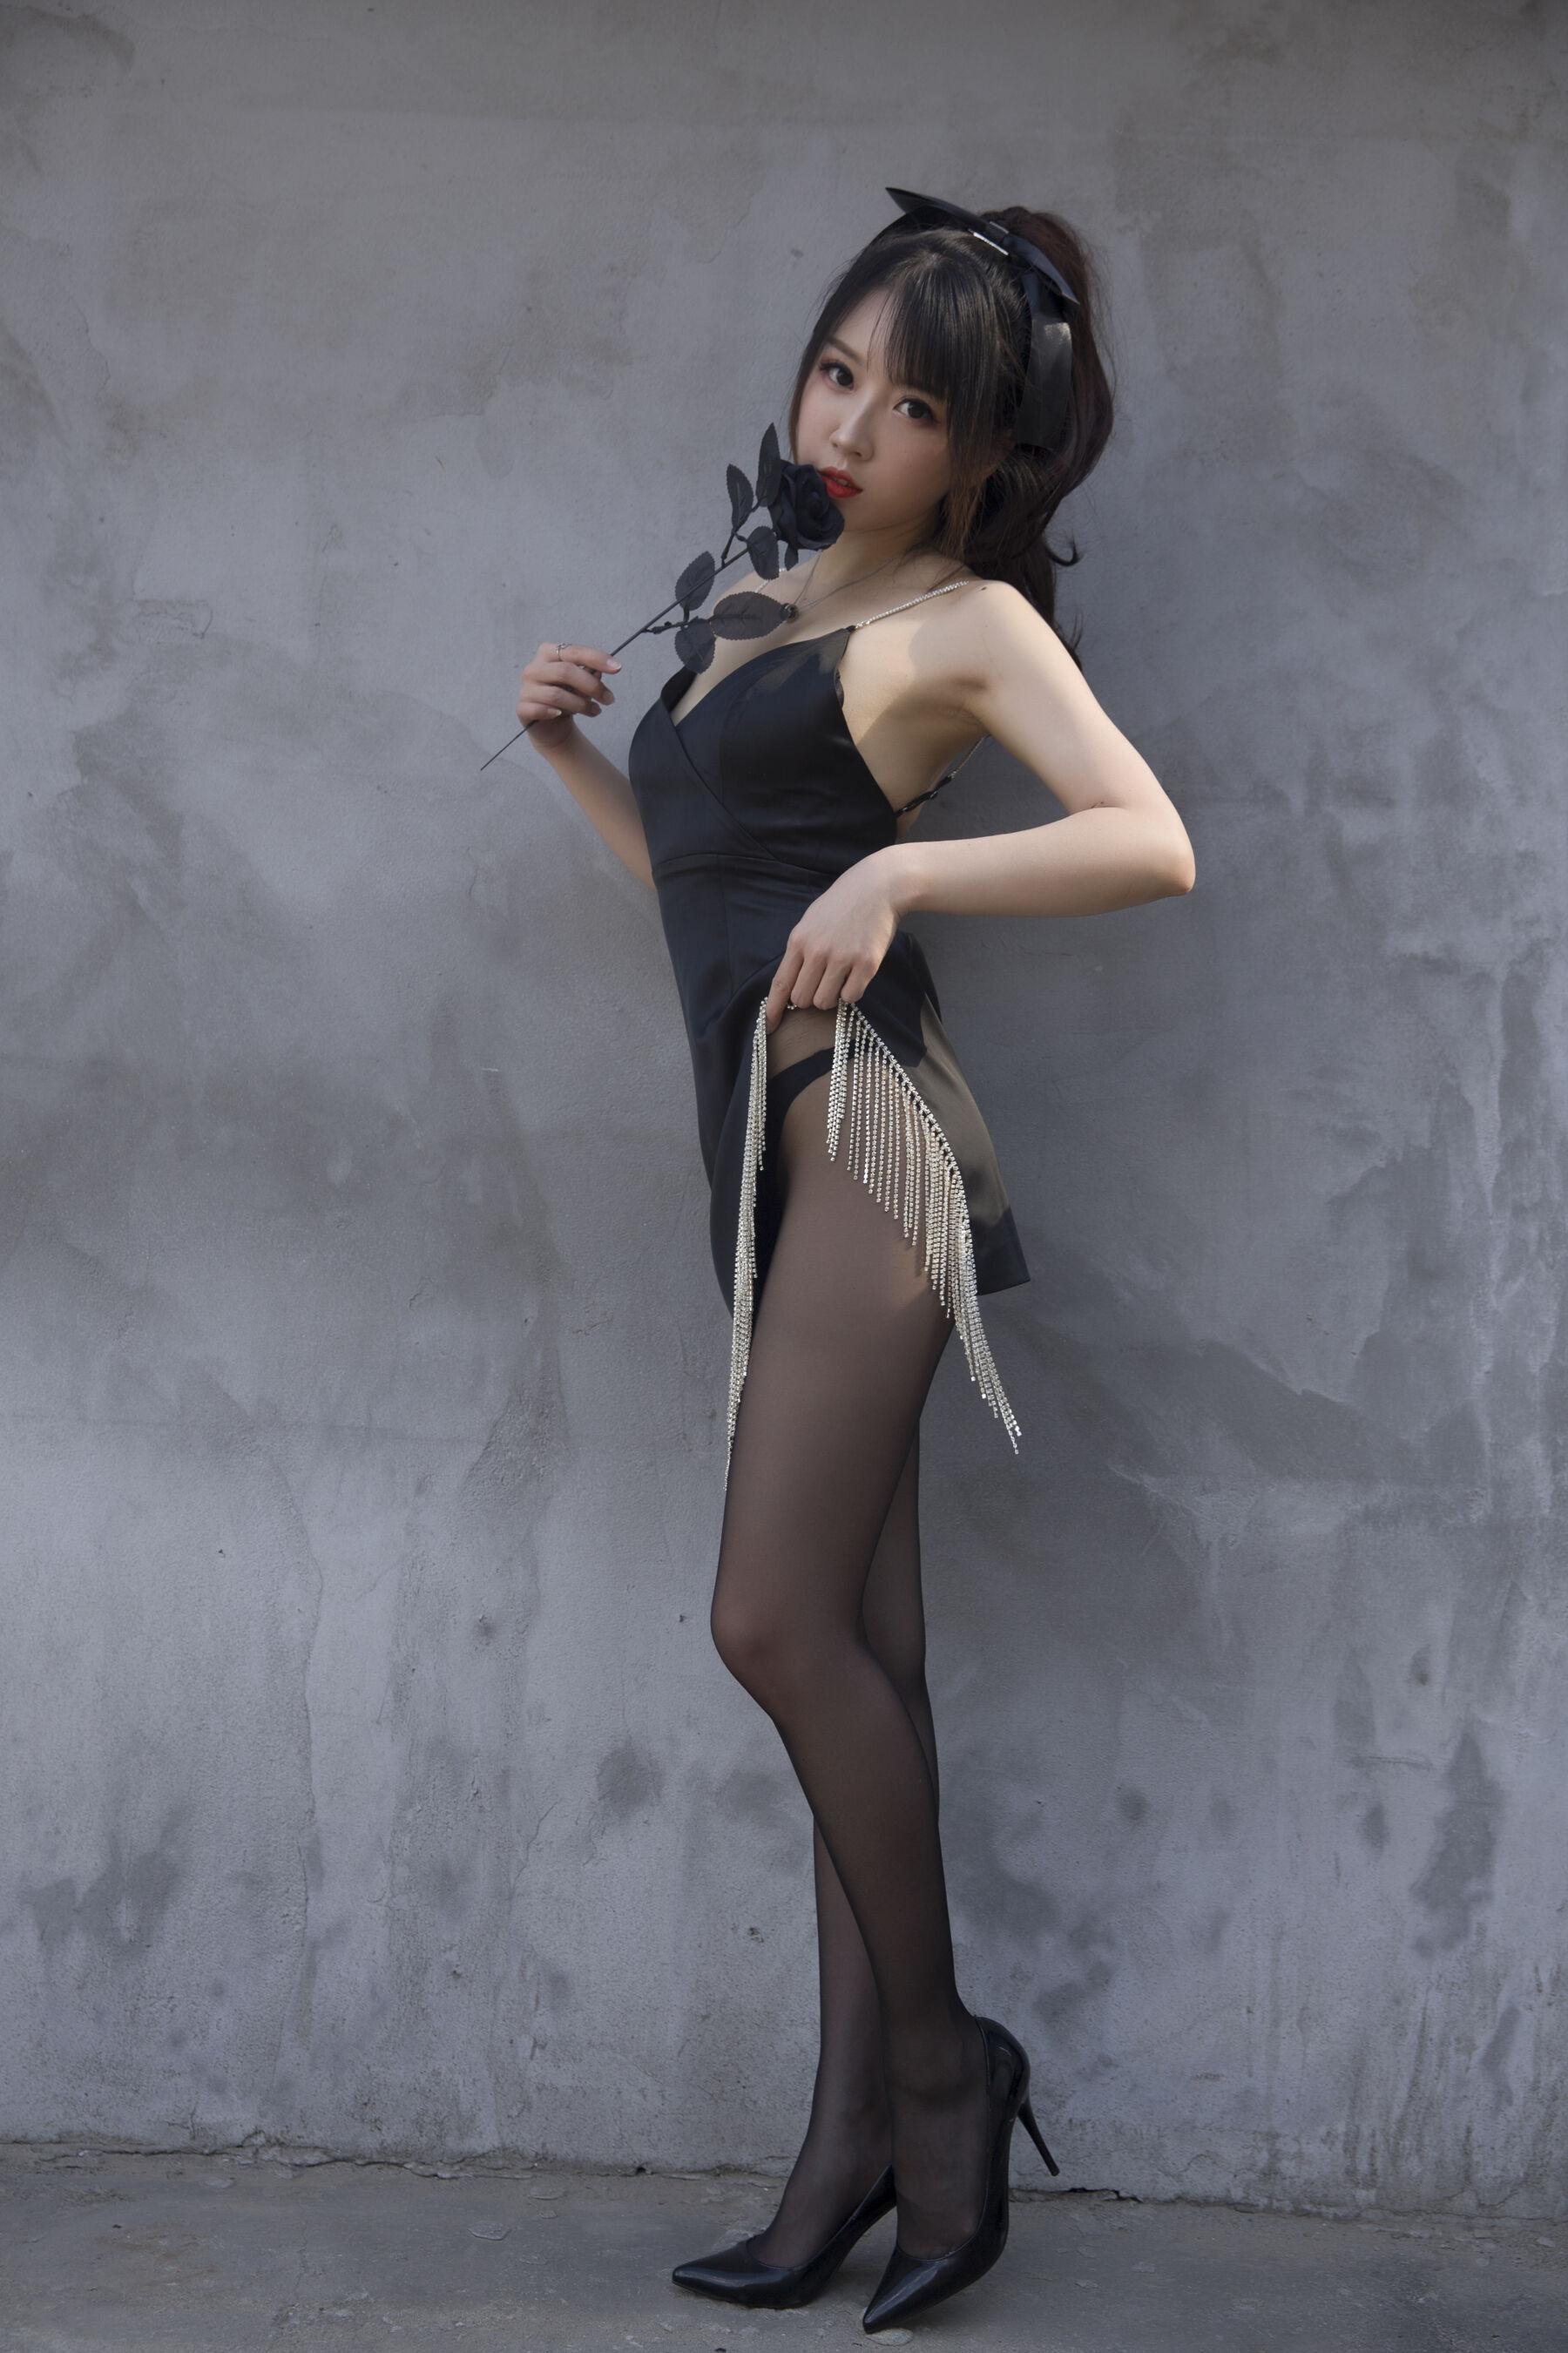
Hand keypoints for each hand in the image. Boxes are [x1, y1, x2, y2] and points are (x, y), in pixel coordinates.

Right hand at [516, 640, 620, 750]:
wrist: (552, 725)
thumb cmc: (568, 696)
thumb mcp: (582, 682)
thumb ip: (591, 672)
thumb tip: (604, 668)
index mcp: (548, 653)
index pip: (574, 651)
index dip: (596, 658)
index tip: (617, 668)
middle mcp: (534, 668)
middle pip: (565, 671)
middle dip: (592, 686)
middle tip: (609, 699)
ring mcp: (526, 688)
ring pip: (557, 694)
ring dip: (581, 705)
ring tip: (595, 712)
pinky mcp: (522, 708)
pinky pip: (539, 709)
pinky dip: (554, 713)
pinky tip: (562, 716)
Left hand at [765, 852, 900, 1033]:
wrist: (878, 887)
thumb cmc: (842, 904)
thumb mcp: (811, 921)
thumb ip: (800, 950)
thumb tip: (792, 984)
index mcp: (799, 941)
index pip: (781, 983)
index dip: (773, 1008)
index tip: (769, 1025)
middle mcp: (818, 952)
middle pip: (801, 999)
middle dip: (808, 998)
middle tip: (820, 984)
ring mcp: (843, 959)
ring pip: (824, 1001)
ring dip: (830, 996)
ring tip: (839, 978)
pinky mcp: (866, 964)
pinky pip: (851, 997)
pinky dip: (851, 993)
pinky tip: (855, 977)